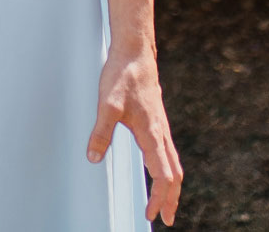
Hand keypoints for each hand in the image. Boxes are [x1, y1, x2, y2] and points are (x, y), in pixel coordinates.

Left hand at [88, 41, 182, 225]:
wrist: (136, 54)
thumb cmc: (122, 76)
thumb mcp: (106, 105)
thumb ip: (101, 132)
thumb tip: (94, 158)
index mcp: (152, 134)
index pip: (162, 175)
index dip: (159, 198)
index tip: (152, 214)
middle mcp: (161, 134)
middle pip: (175, 174)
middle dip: (171, 199)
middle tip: (166, 219)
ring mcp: (162, 127)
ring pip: (174, 163)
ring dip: (172, 186)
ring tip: (166, 202)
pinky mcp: (158, 121)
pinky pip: (169, 152)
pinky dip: (169, 169)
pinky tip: (160, 171)